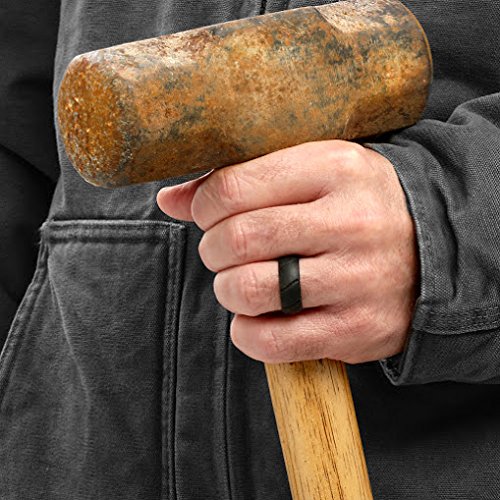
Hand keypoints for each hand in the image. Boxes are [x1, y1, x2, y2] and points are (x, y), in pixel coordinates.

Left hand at [156, 140, 417, 363]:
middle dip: (212, 250)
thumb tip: (169, 200)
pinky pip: (273, 341)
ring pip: (250, 289)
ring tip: (241, 282)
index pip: (235, 186)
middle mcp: (351, 221)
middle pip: (238, 240)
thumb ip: (239, 180)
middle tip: (224, 252)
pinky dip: (247, 332)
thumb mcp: (311, 173)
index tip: (209, 216)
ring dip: (227, 290)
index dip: (204, 206)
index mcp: (335, 168)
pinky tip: (257, 318)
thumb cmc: (355, 206)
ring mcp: (357, 279)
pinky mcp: (358, 329)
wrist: (433, 249)